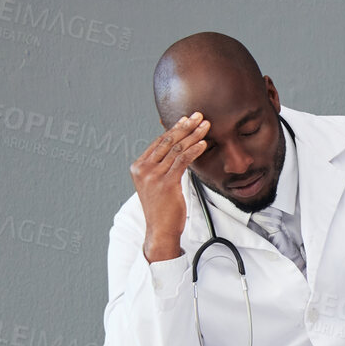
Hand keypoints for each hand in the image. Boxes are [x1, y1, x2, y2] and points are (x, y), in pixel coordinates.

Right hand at [130, 113, 209, 262]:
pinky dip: (194, 151)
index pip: (158, 142)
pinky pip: (182, 162)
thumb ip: (164, 168)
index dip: (174, 128)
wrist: (160, 230)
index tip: (187, 118)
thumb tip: (178, 152)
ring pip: (175, 149)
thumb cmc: (163, 208)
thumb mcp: (158, 184)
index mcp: (138, 166)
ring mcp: (152, 175)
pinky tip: (203, 143)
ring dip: (193, 135)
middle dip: (184, 126)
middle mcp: (142, 168)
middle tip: (199, 115)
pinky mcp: (165, 183)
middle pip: (166, 141)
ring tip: (206, 126)